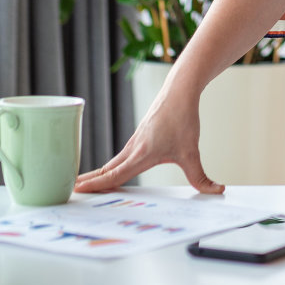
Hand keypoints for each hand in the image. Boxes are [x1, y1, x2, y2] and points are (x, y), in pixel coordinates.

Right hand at [74, 85, 223, 194]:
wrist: (180, 90)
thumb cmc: (182, 118)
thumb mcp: (192, 152)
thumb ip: (200, 177)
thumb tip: (216, 191)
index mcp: (140, 155)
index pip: (113, 176)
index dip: (94, 185)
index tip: (75, 191)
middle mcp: (132, 149)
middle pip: (106, 170)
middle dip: (87, 183)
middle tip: (67, 194)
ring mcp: (134, 142)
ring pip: (112, 163)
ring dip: (96, 175)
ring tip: (80, 186)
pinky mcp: (139, 137)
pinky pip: (119, 157)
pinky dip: (109, 167)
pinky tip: (108, 173)